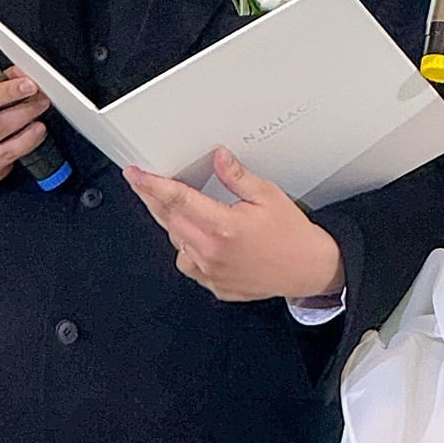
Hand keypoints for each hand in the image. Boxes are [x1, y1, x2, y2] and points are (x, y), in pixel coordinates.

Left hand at [123, 148, 345, 301]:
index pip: (178, 199)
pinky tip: (194, 238)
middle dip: (153, 199)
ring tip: (175, 207)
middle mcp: (212, 251)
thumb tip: (218, 157)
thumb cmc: (292, 236)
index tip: (135, 176)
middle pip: (170, 219)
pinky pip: (187, 263)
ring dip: (171, 223)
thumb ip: (237, 177)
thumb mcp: (268, 195)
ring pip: (176, 242)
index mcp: (224, 226)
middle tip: (145, 184)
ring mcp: (211, 271)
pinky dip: (185, 248)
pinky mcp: (215, 285)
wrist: (309, 268)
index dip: (152, 185)